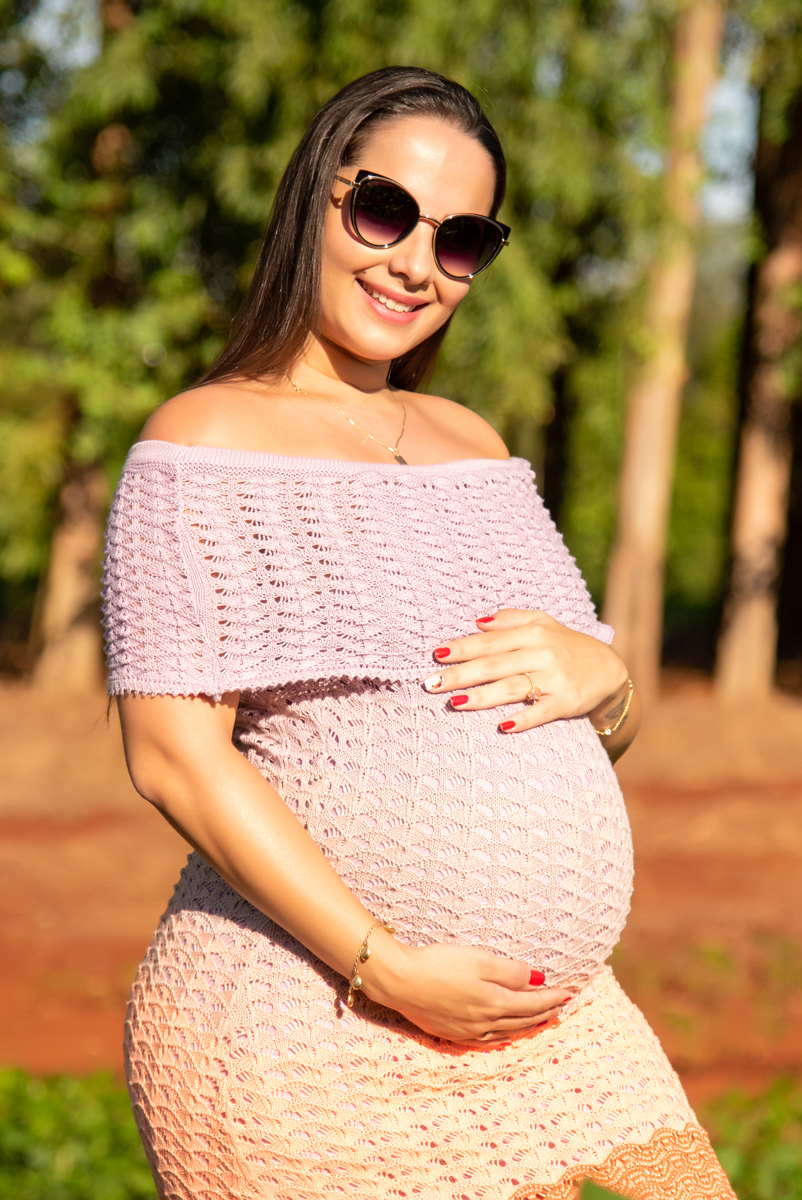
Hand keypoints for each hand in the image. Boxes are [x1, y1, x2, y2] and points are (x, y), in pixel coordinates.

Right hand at [360, 935, 570, 1044]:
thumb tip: (536, 979)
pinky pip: (487, 1041)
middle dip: (545, 1012)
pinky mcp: (452, 1032)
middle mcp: (485, 1021)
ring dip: (529, 1026)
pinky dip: (503, 1038)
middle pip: (523, 1020)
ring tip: (543, 1020)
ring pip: (508, 1032)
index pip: (532, 1003)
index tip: (569, 992)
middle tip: (563, 1006)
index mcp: (494, 1002)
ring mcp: (468, 1030)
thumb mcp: (478, 959)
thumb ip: (509, 971)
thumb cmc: (438, 964)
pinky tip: (506, 1038)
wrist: (399, 980)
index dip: (552, 997)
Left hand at [423, 608, 628, 733]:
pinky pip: (541, 711)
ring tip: (454, 703)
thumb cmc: (566, 645)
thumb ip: (511, 620)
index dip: (462, 648)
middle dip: (461, 674)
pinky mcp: (567, 702)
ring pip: (512, 687)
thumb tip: (478, 622)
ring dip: (482, 696)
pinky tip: (502, 726)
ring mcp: (555, 679)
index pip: (490, 641)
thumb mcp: (543, 623)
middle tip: (431, 683)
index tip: (436, 655)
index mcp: (532, 633)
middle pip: (494, 665)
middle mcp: (542, 653)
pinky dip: (523, 719)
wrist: (609, 670)